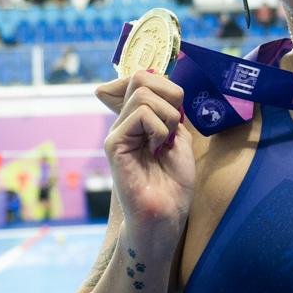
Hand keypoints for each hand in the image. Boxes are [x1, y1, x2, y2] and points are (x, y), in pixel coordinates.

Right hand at [98, 70, 194, 235]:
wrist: (166, 215)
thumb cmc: (173, 183)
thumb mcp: (178, 137)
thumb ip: (169, 110)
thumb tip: (159, 80)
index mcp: (137, 118)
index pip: (140, 77)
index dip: (165, 83)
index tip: (177, 107)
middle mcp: (123, 122)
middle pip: (141, 78)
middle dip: (170, 95)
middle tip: (174, 126)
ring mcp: (116, 132)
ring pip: (142, 92)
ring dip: (166, 116)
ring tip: (164, 142)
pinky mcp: (114, 144)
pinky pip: (141, 114)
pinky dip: (159, 129)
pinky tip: (156, 150)